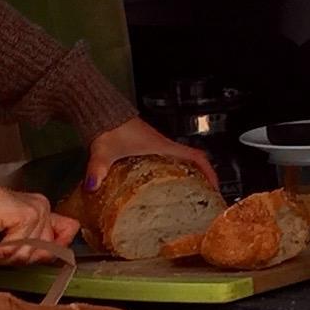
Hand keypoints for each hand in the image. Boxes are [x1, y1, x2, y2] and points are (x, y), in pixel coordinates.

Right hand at [0, 178, 79, 267]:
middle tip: (3, 252)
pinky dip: (2, 250)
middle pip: (48, 250)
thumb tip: (49, 258)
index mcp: (43, 211)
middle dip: (23, 258)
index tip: (40, 254)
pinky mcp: (28, 216)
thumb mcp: (13, 236)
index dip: (59, 246)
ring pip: (30, 252)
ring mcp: (38, 211)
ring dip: (8, 256)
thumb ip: (31, 244)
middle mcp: (43, 208)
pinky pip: (19, 246)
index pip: (70, 229)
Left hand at [84, 116, 220, 194]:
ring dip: (186, 176)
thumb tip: (93, 186)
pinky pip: (164, 162)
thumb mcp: (104, 150)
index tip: (215, 188)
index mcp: (160, 146)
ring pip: (178, 162)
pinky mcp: (145, 147)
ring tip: (186, 199)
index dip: (209, 171)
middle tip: (202, 199)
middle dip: (201, 179)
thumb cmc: (108, 125)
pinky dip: (169, 174)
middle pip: (191, 162)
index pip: (195, 156)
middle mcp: (161, 145)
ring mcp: (154, 146)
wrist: (101, 110)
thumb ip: (98, 168)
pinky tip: (159, 189)